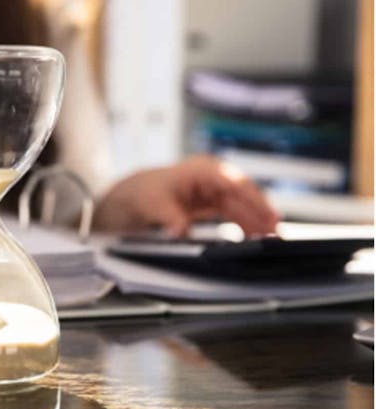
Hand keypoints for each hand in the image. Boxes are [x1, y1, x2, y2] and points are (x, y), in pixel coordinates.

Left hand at [96, 155, 278, 236]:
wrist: (131, 197)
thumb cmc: (142, 192)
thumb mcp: (153, 205)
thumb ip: (169, 218)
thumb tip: (180, 231)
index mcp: (202, 170)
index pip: (234, 183)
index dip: (253, 200)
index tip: (268, 215)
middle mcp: (212, 177)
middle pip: (243, 195)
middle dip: (261, 213)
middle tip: (276, 232)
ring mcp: (213, 190)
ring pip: (242, 205)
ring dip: (256, 221)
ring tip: (271, 238)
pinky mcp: (211, 203)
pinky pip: (234, 213)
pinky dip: (244, 224)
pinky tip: (254, 236)